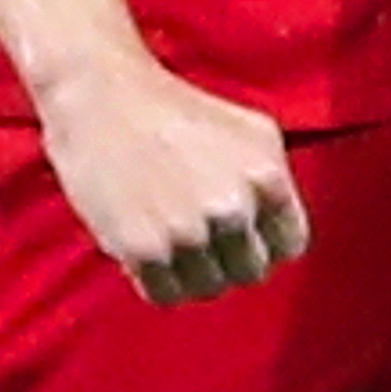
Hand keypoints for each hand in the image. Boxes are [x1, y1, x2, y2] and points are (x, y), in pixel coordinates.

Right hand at [38, 42, 309, 303]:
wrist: (101, 96)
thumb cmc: (175, 109)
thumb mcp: (252, 131)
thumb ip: (276, 183)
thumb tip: (280, 234)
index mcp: (266, 175)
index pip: (289, 246)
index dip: (264, 242)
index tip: (241, 234)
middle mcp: (234, 206)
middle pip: (250, 272)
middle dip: (228, 258)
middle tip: (201, 237)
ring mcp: (189, 231)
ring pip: (209, 288)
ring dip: (192, 273)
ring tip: (172, 241)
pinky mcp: (144, 249)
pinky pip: (166, 295)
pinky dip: (157, 281)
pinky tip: (148, 251)